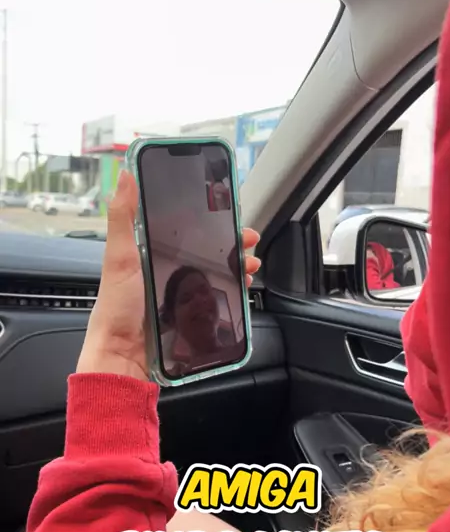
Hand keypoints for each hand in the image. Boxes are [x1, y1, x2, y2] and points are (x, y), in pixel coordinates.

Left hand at [77, 170, 260, 380]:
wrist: (123, 356)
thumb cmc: (117, 307)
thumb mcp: (119, 257)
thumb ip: (123, 218)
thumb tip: (125, 175)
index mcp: (151, 253)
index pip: (186, 229)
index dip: (210, 218)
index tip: (230, 210)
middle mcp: (168, 271)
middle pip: (208, 250)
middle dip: (232, 243)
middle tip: (248, 240)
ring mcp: (181, 294)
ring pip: (217, 273)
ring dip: (238, 265)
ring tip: (250, 265)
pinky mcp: (191, 316)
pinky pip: (218, 298)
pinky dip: (234, 290)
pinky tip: (242, 288)